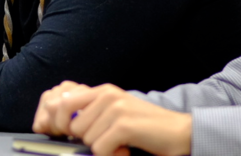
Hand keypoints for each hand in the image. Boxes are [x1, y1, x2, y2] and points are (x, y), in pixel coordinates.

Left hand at [34, 82, 190, 155]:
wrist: (179, 132)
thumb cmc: (145, 127)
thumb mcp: (115, 113)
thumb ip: (92, 113)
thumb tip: (62, 123)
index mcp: (103, 91)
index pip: (63, 101)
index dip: (60, 122)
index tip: (70, 135)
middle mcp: (107, 95)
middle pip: (73, 126)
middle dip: (87, 140)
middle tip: (106, 143)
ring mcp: (116, 108)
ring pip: (86, 139)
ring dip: (102, 149)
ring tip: (120, 145)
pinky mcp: (124, 125)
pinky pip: (99, 149)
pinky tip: (125, 151)